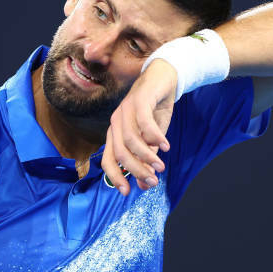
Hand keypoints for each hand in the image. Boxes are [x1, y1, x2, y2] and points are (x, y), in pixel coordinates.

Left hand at [101, 59, 177, 195]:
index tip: (127, 192)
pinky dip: (154, 137)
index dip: (115, 177)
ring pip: (131, 140)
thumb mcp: (152, 139)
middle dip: (136, 170)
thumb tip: (144, 185)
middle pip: (120, 153)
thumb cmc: (155, 110)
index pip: (108, 159)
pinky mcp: (139, 100)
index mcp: (115, 133)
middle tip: (153, 181)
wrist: (163, 79)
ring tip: (161, 166)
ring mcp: (125, 110)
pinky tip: (165, 146)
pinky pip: (143, 123)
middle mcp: (116, 122)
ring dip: (146, 156)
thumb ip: (147, 159)